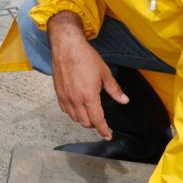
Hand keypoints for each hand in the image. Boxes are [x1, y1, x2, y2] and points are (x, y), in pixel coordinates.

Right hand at [48, 12, 126, 139]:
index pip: (97, 120)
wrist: (67, 46)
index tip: (108, 135)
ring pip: (74, 118)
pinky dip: (72, 112)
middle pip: (85, 122)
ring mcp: (65, 97)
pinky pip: (65, 110)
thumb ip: (114, 90)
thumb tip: (124, 100)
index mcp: (89, 96)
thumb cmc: (86, 57)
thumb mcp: (105, 73)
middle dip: (94, 125)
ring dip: (83, 119)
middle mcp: (75, 100)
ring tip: (90, 113)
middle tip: (101, 122)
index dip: (104, 130)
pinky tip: (77, 106)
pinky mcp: (58, 93)